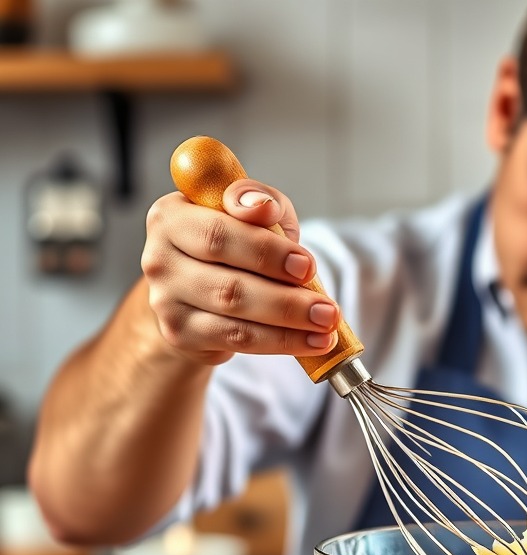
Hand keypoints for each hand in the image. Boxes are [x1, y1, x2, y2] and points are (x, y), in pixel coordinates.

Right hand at [141, 178, 339, 365]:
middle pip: (229, 281)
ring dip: (289, 323)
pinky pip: (237, 340)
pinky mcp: (179, 334)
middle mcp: (160, 258)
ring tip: (326, 325)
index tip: (307, 264)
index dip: (265, 249)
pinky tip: (312, 342)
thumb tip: (264, 207)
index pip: (218, 232)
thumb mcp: (248, 212)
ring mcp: (165, 300)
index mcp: (171, 216)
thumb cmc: (231, 245)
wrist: (197, 293)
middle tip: (327, 308)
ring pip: (235, 314)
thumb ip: (259, 201)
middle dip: (286, 296)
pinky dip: (280, 342)